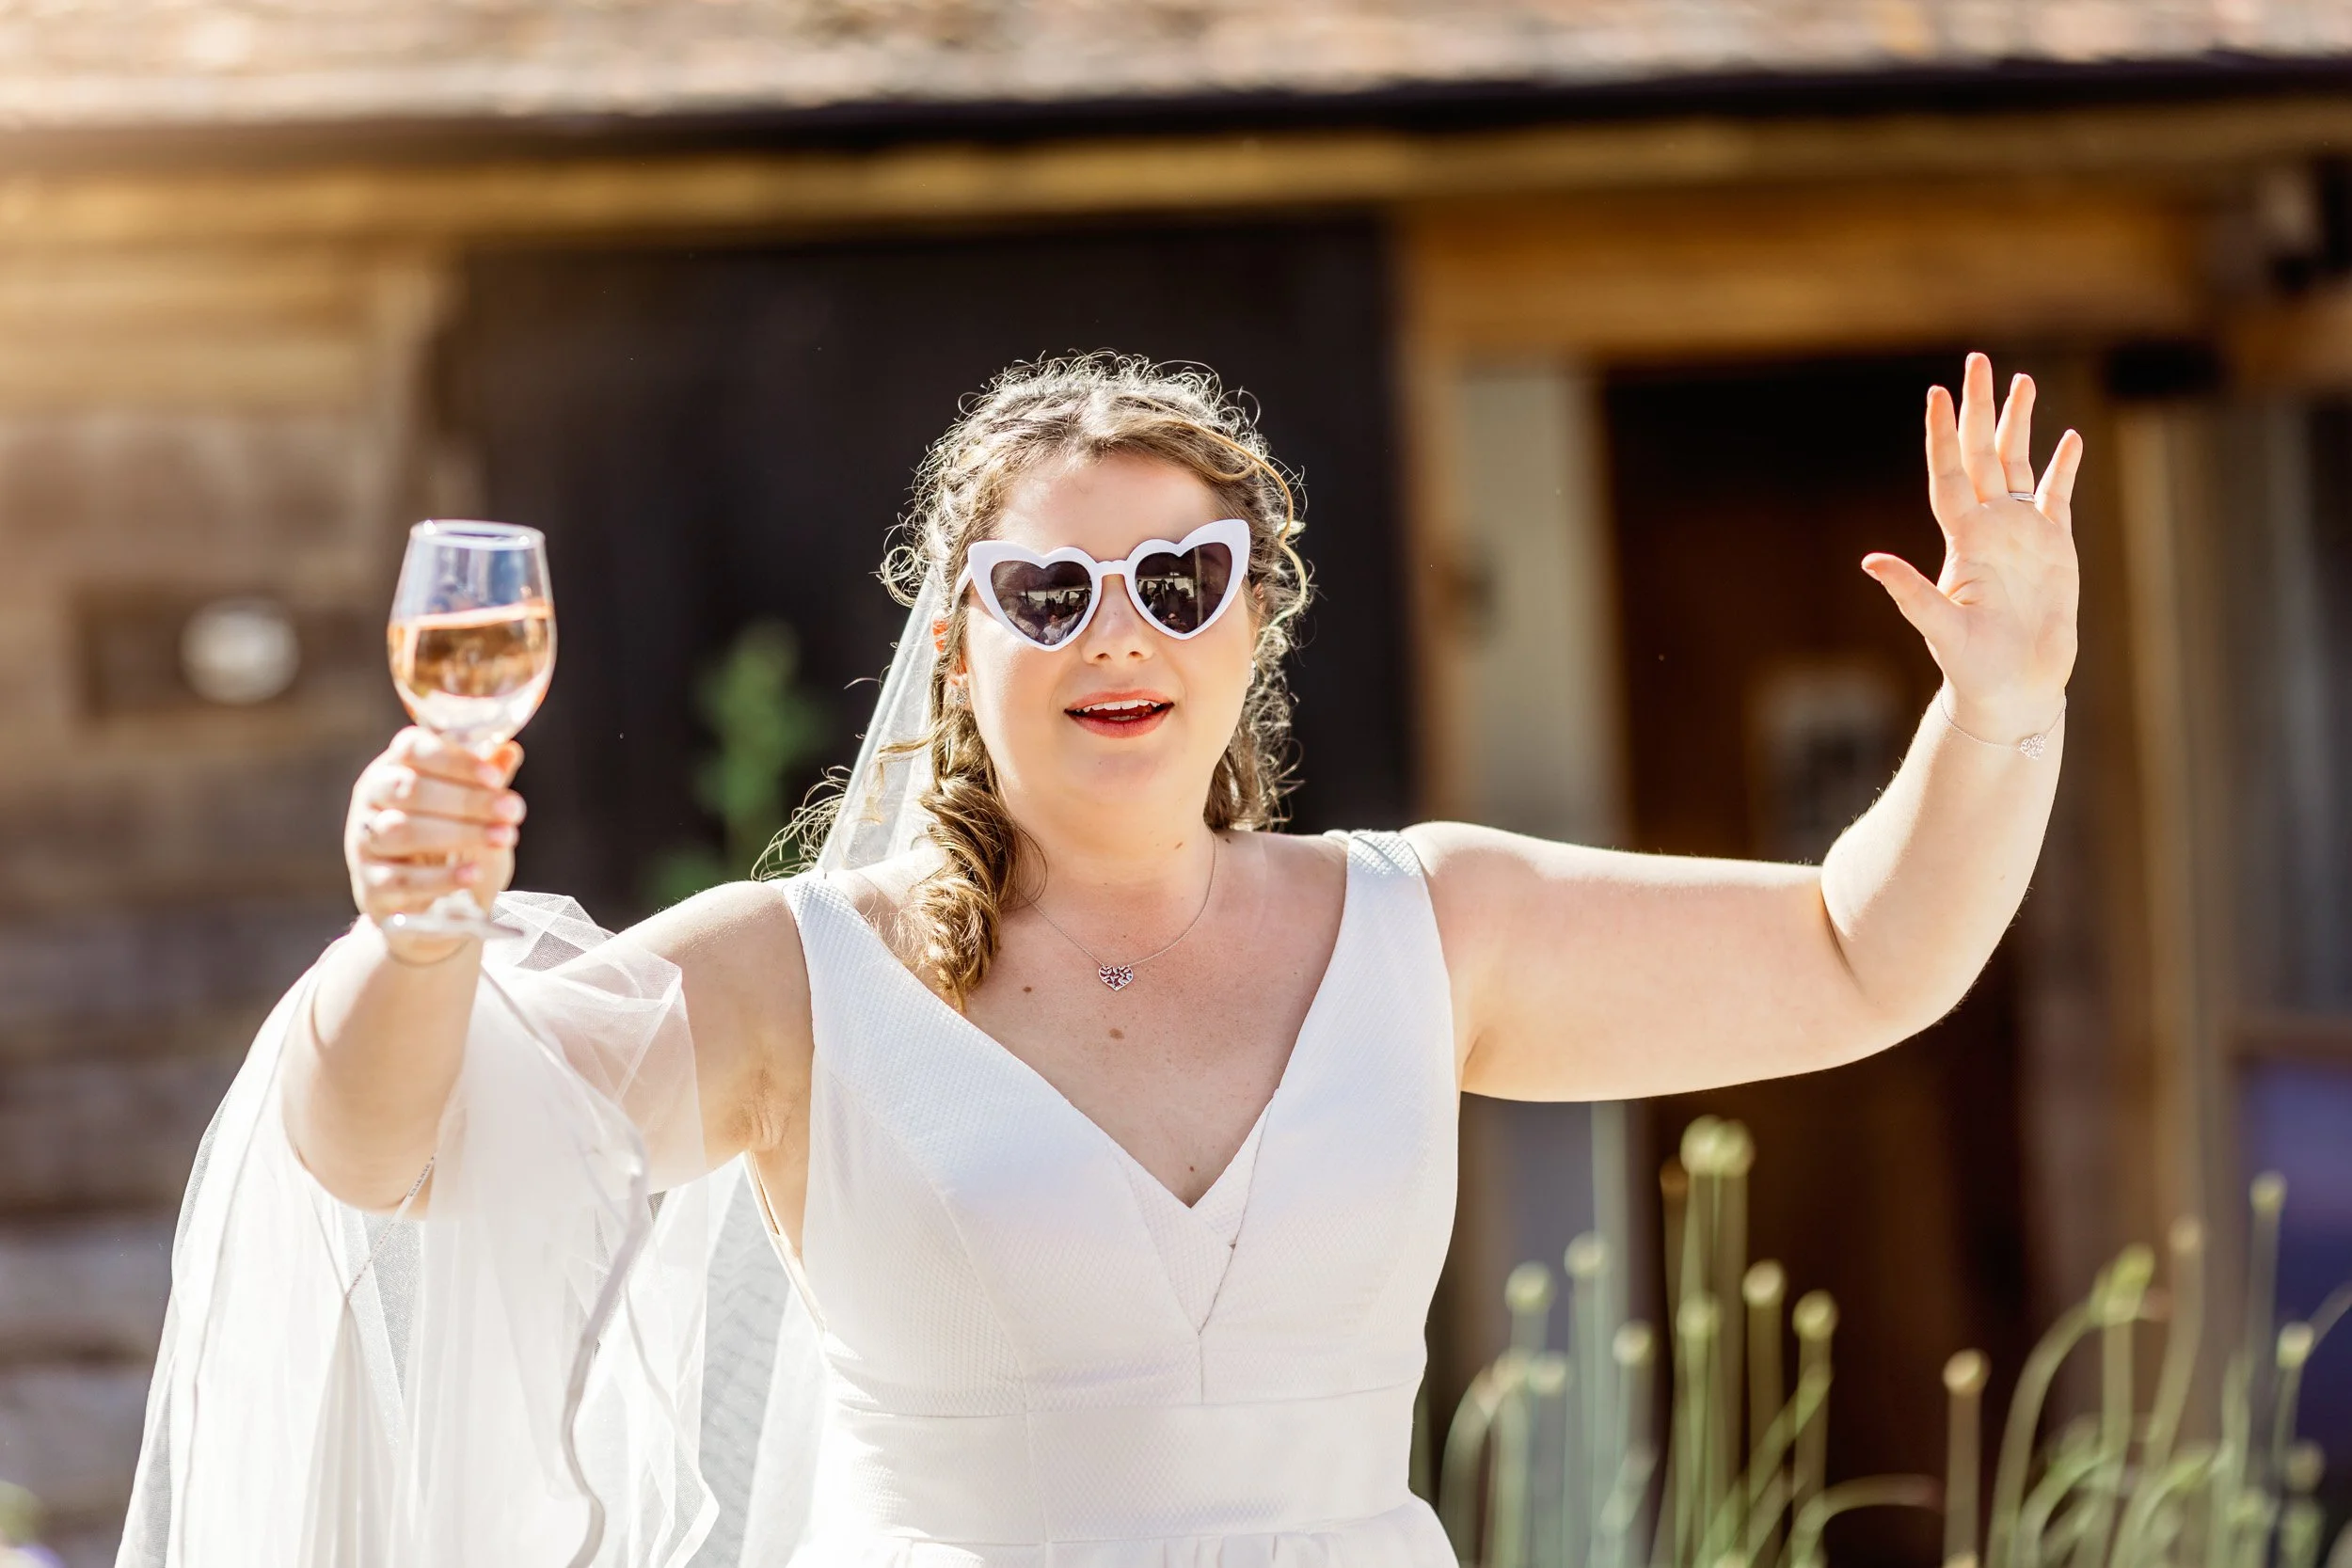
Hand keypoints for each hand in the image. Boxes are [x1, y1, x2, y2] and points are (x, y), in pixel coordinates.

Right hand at [345, 728, 525, 962]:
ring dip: (457, 833)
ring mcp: (365, 844)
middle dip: (467, 799)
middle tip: (513, 811)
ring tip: (502, 837)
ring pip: (402, 830)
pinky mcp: (371, 886)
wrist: (423, 907)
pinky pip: (402, 879)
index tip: (495, 778)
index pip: (412, 748)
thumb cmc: (446, 845)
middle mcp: (372, 801)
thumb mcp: (469, 810)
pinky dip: (441, 877)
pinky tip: (473, 873)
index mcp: (393, 769)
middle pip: (410, 789)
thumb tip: (509, 751)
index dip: (453, 760)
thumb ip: (484, 781)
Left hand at [1863, 352, 2081, 740]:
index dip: (1944, 435)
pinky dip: (2063, 468)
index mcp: (1963, 541)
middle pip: (1983, 455)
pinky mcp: (2055, 549)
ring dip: (2019, 425)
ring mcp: (2022, 535)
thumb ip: (1910, 593)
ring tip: (2022, 382)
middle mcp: (1989, 529)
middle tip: (1977, 361)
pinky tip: (2068, 439)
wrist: (2013, 689)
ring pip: (2018, 466)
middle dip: (1980, 408)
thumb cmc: (1973, 666)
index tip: (1937, 394)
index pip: (1950, 474)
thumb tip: (1872, 562)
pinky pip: (2057, 497)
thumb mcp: (1939, 628)